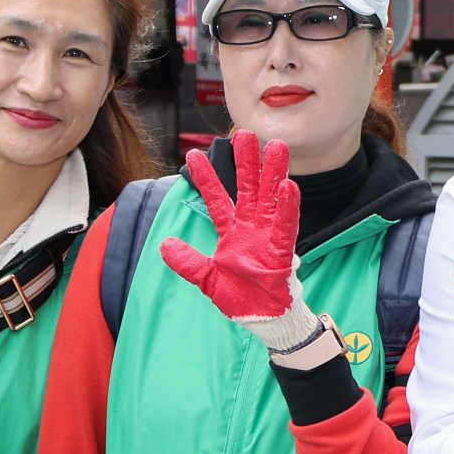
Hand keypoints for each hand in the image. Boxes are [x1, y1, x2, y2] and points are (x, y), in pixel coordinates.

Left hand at [160, 131, 324, 356]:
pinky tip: (288, 185)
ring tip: (275, 146)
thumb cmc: (240, 297)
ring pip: (270, 198)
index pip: (216, 198)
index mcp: (232, 232)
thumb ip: (187, 262)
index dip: (206, 177)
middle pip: (248, 188)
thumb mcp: (206, 279)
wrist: (262, 319)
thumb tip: (164, 244)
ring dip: (272, 173)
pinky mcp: (282, 250)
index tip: (192, 155)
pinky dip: (288, 206)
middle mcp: (251, 228)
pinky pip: (286, 225)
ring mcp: (268, 236)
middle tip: (245, 134)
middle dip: (246, 162)